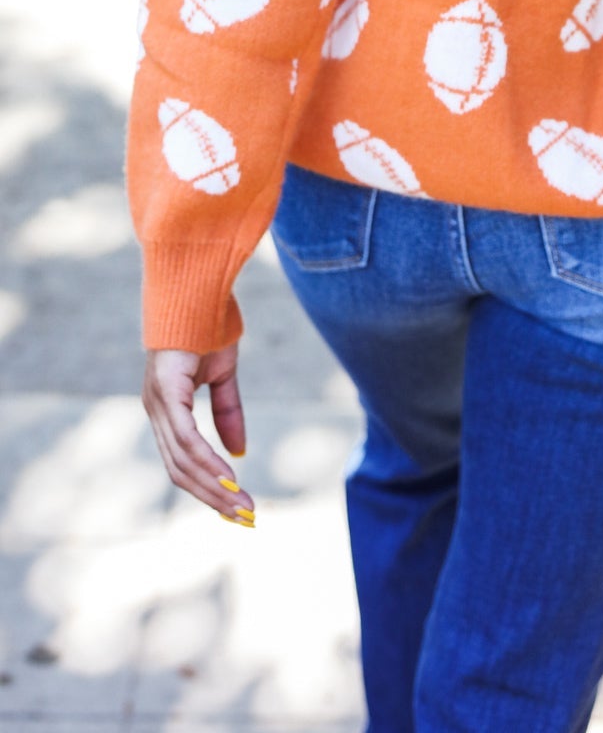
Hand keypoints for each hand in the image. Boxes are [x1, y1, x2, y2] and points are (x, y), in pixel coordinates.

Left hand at [142, 341, 254, 523]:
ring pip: (183, 461)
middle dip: (214, 498)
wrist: (198, 285)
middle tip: (245, 517)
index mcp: (167, 407)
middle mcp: (156, 410)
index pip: (183, 461)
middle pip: (180, 471)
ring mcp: (158, 402)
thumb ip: (228, 411)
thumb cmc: (207, 323)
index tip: (237, 506)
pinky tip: (229, 478)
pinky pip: (187, 439)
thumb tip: (238, 453)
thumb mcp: (223, 373)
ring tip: (243, 506)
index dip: (209, 486)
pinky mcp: (166, 391)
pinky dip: (208, 463)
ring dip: (214, 488)